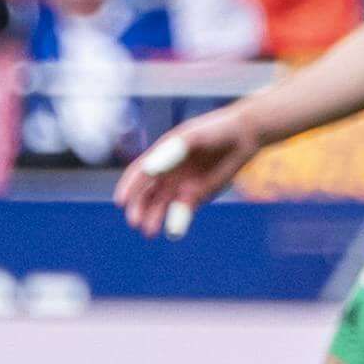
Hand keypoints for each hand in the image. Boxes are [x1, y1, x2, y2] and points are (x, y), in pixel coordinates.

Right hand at [114, 109, 254, 234]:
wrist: (242, 136)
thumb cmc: (214, 130)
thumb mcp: (191, 137)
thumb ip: (169, 152)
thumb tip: (148, 170)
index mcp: (160, 155)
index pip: (138, 174)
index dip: (128, 188)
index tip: (121, 201)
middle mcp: (167, 172)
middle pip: (146, 194)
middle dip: (139, 209)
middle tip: (135, 222)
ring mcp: (181, 185)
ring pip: (162, 206)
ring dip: (153, 219)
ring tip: (150, 232)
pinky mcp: (197, 196)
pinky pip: (183, 212)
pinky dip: (176, 222)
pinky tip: (172, 231)